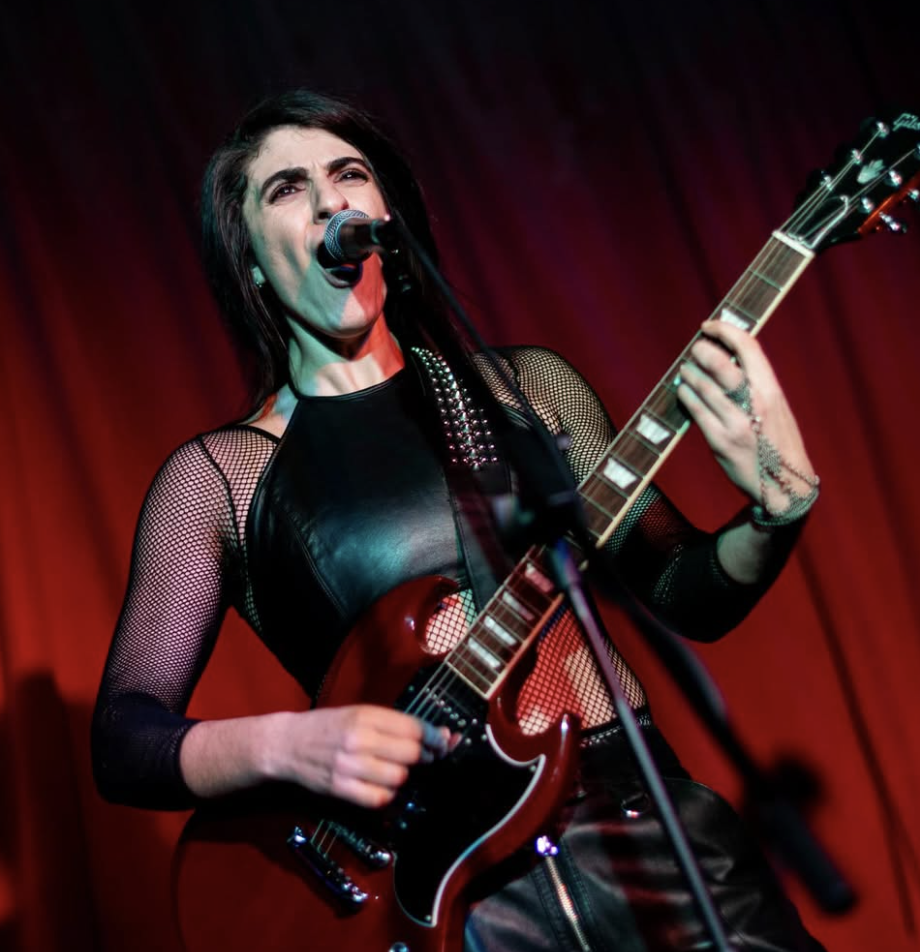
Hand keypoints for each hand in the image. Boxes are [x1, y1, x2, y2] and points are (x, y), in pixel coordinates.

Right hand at [273, 705, 449, 808]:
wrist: (287, 743)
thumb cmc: (328, 726)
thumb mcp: (359, 713)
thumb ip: (394, 723)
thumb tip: (437, 734)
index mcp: (365, 715)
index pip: (413, 728)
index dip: (434, 737)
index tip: (444, 741)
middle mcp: (358, 739)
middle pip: (410, 754)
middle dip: (423, 757)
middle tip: (423, 757)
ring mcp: (348, 765)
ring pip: (397, 778)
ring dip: (403, 776)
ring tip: (395, 769)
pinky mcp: (339, 788)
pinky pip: (378, 798)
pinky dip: (386, 795)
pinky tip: (381, 786)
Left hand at [675, 319, 815, 511]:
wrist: (785, 484)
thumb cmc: (777, 441)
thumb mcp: (776, 406)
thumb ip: (755, 383)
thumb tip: (726, 356)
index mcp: (772, 389)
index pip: (748, 346)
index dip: (725, 330)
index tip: (709, 326)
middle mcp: (755, 403)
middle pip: (720, 363)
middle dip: (701, 350)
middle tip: (694, 349)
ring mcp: (736, 422)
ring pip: (703, 386)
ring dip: (688, 373)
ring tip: (684, 370)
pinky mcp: (720, 441)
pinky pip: (695, 411)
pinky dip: (686, 396)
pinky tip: (683, 392)